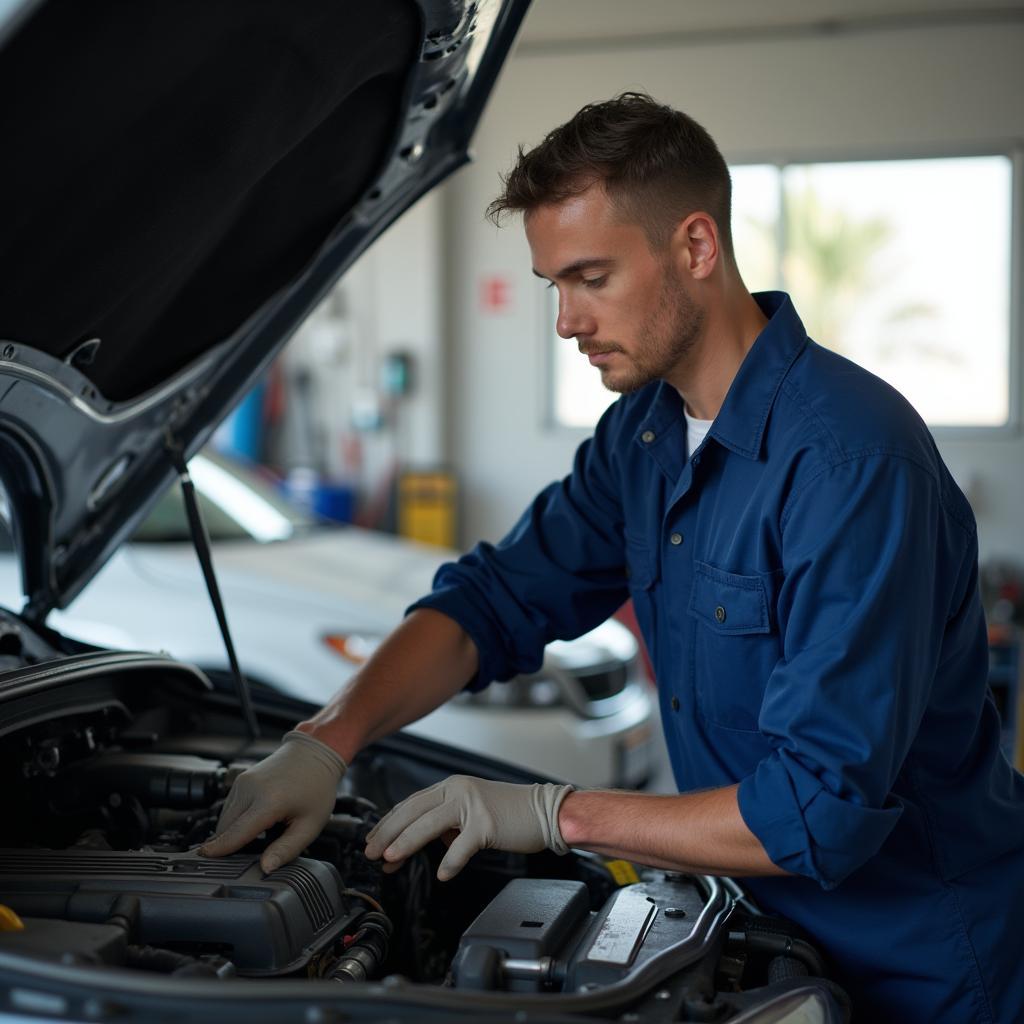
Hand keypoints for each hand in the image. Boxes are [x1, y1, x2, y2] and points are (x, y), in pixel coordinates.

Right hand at [200, 730, 345, 872]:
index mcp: (269, 801)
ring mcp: (243, 781)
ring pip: (225, 818)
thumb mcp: (310, 825)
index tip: (203, 860)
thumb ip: (287, 849)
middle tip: (252, 852)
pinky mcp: (240, 779)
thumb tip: (266, 868)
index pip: (236, 833)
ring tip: (261, 832)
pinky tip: (256, 819)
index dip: (219, 850)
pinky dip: (236, 818)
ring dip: (234, 831)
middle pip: (225, 828)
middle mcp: (251, 789)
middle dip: (232, 844)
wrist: (314, 753)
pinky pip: (230, 806)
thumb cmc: (316, 787)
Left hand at [364, 774, 573, 879]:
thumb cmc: (510, 814)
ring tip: (390, 860)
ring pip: (429, 824)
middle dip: (388, 833)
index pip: (411, 804)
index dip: (389, 823)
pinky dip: (450, 862)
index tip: (372, 840)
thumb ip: (445, 823)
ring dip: (406, 843)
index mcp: (452, 787)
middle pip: (413, 811)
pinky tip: (442, 874)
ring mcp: (472, 805)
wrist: (545, 811)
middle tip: (371, 853)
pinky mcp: (487, 823)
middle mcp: (458, 790)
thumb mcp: (471, 812)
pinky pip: (462, 846)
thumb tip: (420, 844)